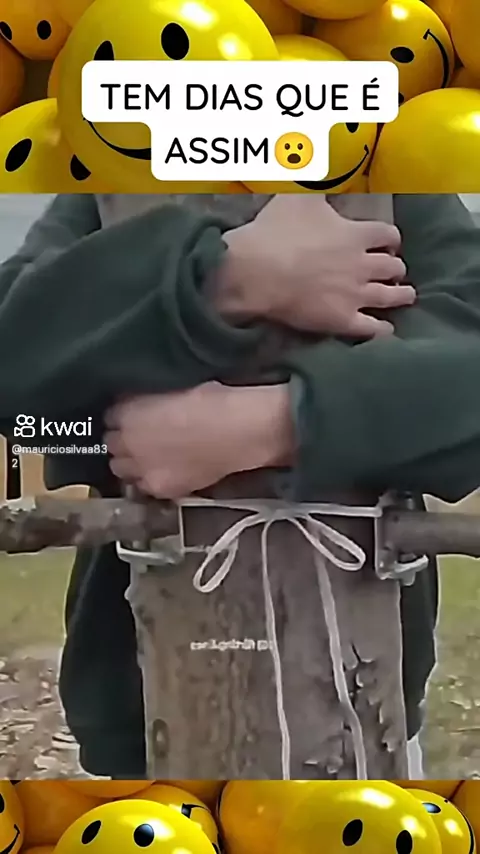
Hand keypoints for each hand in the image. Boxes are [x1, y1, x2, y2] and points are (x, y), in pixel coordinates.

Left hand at [105, 383, 293, 497]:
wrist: (237, 431)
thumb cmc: (213, 400)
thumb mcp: (172, 386)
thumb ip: (148, 398)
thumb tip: (141, 404)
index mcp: (128, 411)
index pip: (110, 415)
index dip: (123, 416)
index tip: (133, 416)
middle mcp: (128, 441)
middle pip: (110, 443)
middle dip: (122, 439)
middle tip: (139, 437)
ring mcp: (142, 467)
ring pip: (119, 468)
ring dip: (129, 461)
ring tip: (145, 456)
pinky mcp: (159, 487)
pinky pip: (143, 486)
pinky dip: (147, 479)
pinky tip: (161, 471)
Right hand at [215, 195, 413, 337]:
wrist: (256, 273)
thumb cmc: (275, 232)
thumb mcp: (296, 196)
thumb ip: (313, 184)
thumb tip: (315, 164)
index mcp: (356, 234)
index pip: (387, 234)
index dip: (391, 238)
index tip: (389, 242)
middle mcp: (363, 265)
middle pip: (393, 266)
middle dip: (396, 267)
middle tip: (393, 270)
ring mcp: (355, 295)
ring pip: (390, 296)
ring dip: (401, 295)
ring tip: (404, 295)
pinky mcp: (343, 320)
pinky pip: (372, 328)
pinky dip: (383, 329)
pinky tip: (387, 328)